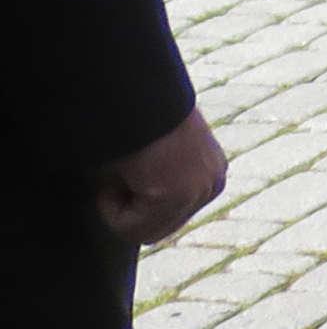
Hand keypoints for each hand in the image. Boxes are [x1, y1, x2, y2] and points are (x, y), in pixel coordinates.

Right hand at [97, 108, 227, 245]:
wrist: (136, 96)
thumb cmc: (134, 123)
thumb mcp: (152, 162)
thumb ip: (152, 190)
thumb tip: (131, 210)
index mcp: (211, 176)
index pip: (167, 221)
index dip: (133, 205)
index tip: (129, 172)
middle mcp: (213, 185)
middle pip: (157, 231)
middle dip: (129, 209)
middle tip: (124, 172)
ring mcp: (200, 191)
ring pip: (142, 232)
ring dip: (120, 207)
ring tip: (125, 169)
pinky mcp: (179, 194)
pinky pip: (132, 228)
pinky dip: (111, 208)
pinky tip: (121, 172)